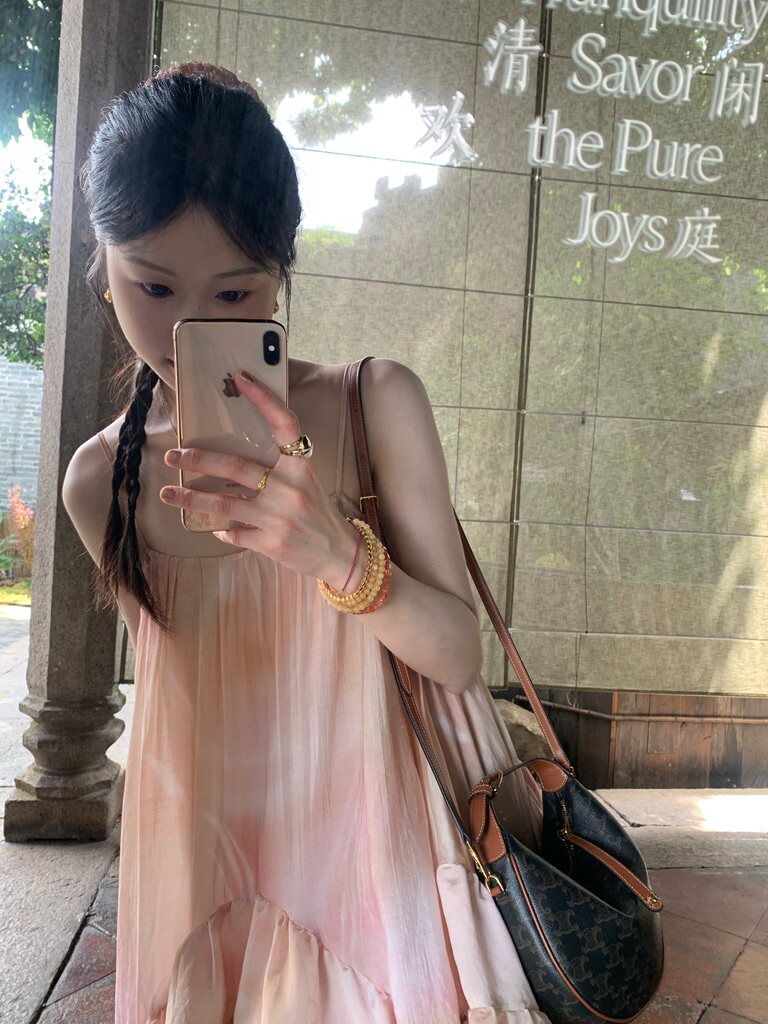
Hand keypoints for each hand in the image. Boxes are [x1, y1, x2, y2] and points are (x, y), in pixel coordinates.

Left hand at [159, 370, 360, 586]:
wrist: (340, 553)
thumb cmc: (318, 513)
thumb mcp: (306, 482)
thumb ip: (279, 467)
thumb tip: (233, 455)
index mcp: (301, 466)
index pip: (283, 424)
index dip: (263, 399)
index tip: (240, 378)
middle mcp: (291, 489)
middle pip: (237, 466)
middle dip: (200, 459)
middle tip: (174, 455)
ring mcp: (280, 517)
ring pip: (225, 503)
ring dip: (191, 498)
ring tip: (168, 493)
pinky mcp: (272, 543)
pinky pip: (234, 532)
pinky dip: (221, 529)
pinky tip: (214, 527)